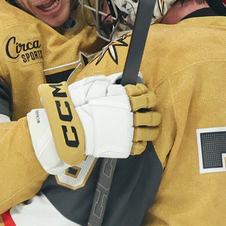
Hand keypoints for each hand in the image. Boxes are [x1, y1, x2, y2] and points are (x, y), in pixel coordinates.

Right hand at [30, 74, 159, 172]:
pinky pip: (140, 147)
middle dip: (154, 116)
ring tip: (151, 129)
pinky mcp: (124, 147)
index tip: (146, 97)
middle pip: (152, 116)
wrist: (71, 126)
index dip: (148, 97)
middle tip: (153, 116)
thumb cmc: (80, 103)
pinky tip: (139, 141)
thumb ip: (111, 81)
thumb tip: (121, 79)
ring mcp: (128, 132)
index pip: (147, 97)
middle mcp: (131, 115)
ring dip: (153, 130)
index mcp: (126, 99)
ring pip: (150, 132)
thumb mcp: (95, 85)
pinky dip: (142, 144)